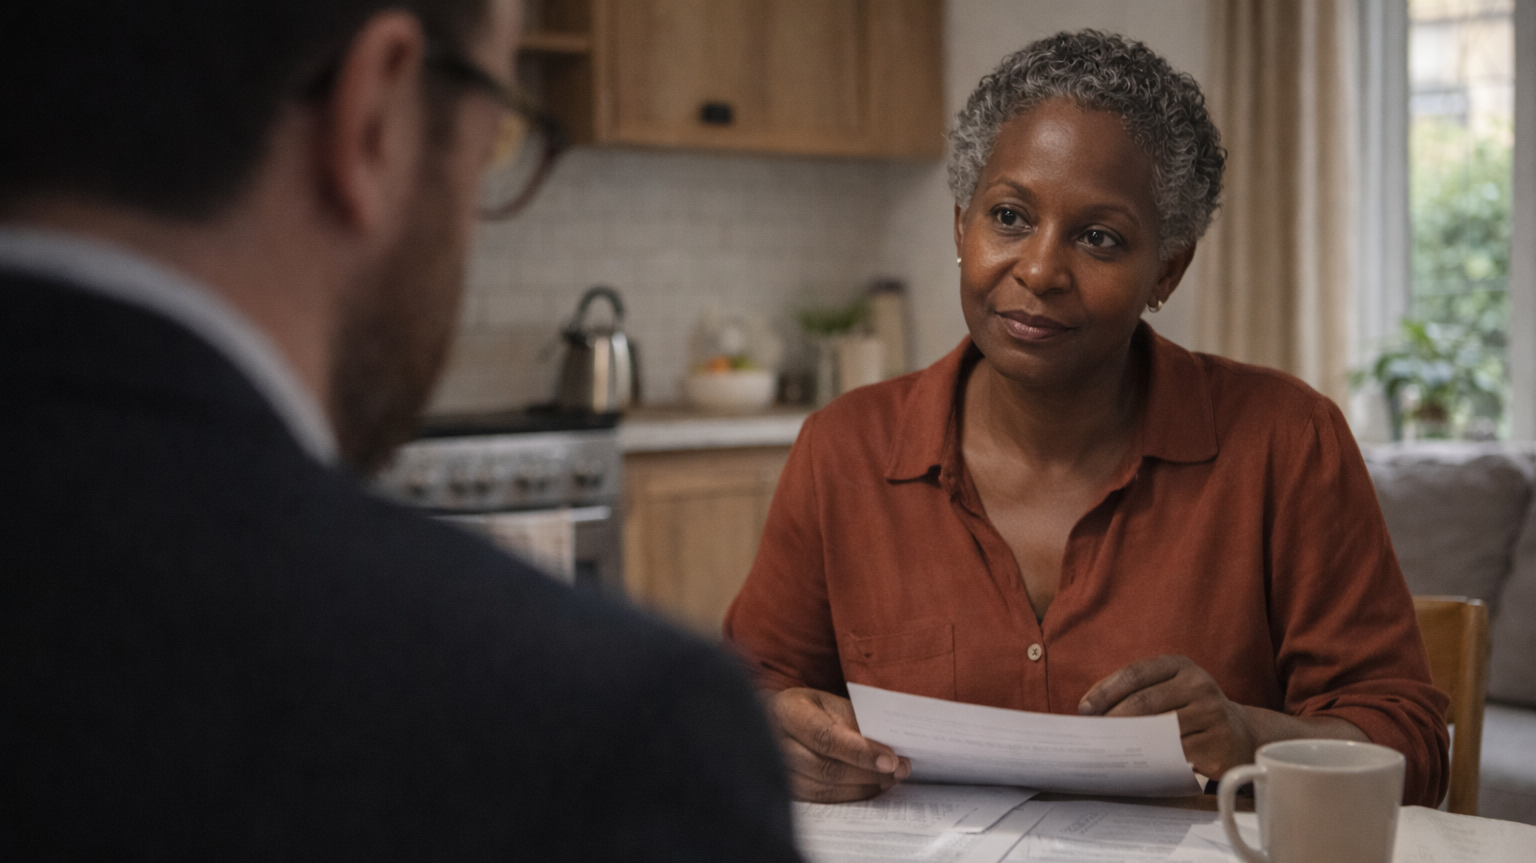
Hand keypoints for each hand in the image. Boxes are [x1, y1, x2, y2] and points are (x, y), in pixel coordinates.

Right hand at [766, 687, 910, 801]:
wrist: (779, 721)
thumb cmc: (812, 710)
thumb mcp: (832, 704)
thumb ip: (856, 723)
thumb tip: (890, 749)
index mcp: (787, 712)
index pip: (824, 736)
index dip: (859, 751)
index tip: (890, 760)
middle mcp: (775, 743)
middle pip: (824, 767)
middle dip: (867, 772)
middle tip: (899, 771)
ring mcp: (776, 771)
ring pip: (823, 788)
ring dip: (862, 787)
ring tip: (889, 780)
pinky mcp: (786, 789)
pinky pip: (820, 800)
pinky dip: (849, 796)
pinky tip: (870, 788)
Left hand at [1077, 655, 1255, 780]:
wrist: (1240, 734)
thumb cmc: (1191, 710)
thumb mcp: (1170, 690)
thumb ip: (1137, 692)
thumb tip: (1090, 710)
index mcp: (1180, 665)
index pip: (1135, 674)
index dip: (1105, 691)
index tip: (1084, 709)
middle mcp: (1199, 684)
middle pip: (1144, 701)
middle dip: (1113, 719)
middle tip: (1092, 735)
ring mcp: (1212, 713)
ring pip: (1159, 729)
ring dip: (1130, 742)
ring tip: (1108, 750)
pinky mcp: (1218, 743)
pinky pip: (1177, 754)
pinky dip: (1153, 760)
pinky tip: (1137, 765)